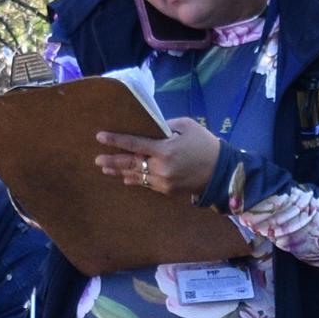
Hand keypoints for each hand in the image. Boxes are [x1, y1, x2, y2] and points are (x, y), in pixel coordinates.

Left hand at [93, 114, 219, 198]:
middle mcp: (161, 168)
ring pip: (136, 176)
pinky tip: (126, 178)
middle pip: (130, 164)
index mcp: (165, 149)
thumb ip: (165, 126)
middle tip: (97, 160)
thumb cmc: (204, 144)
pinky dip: (135, 180)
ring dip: (120, 173)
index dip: (115, 140)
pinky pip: (146, 184)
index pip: (134, 144)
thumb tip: (148, 128)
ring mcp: (163, 182)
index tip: (100, 137)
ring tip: (105, 169)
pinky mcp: (167, 191)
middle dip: (112, 161)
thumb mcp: (186, 126)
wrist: (221, 172)